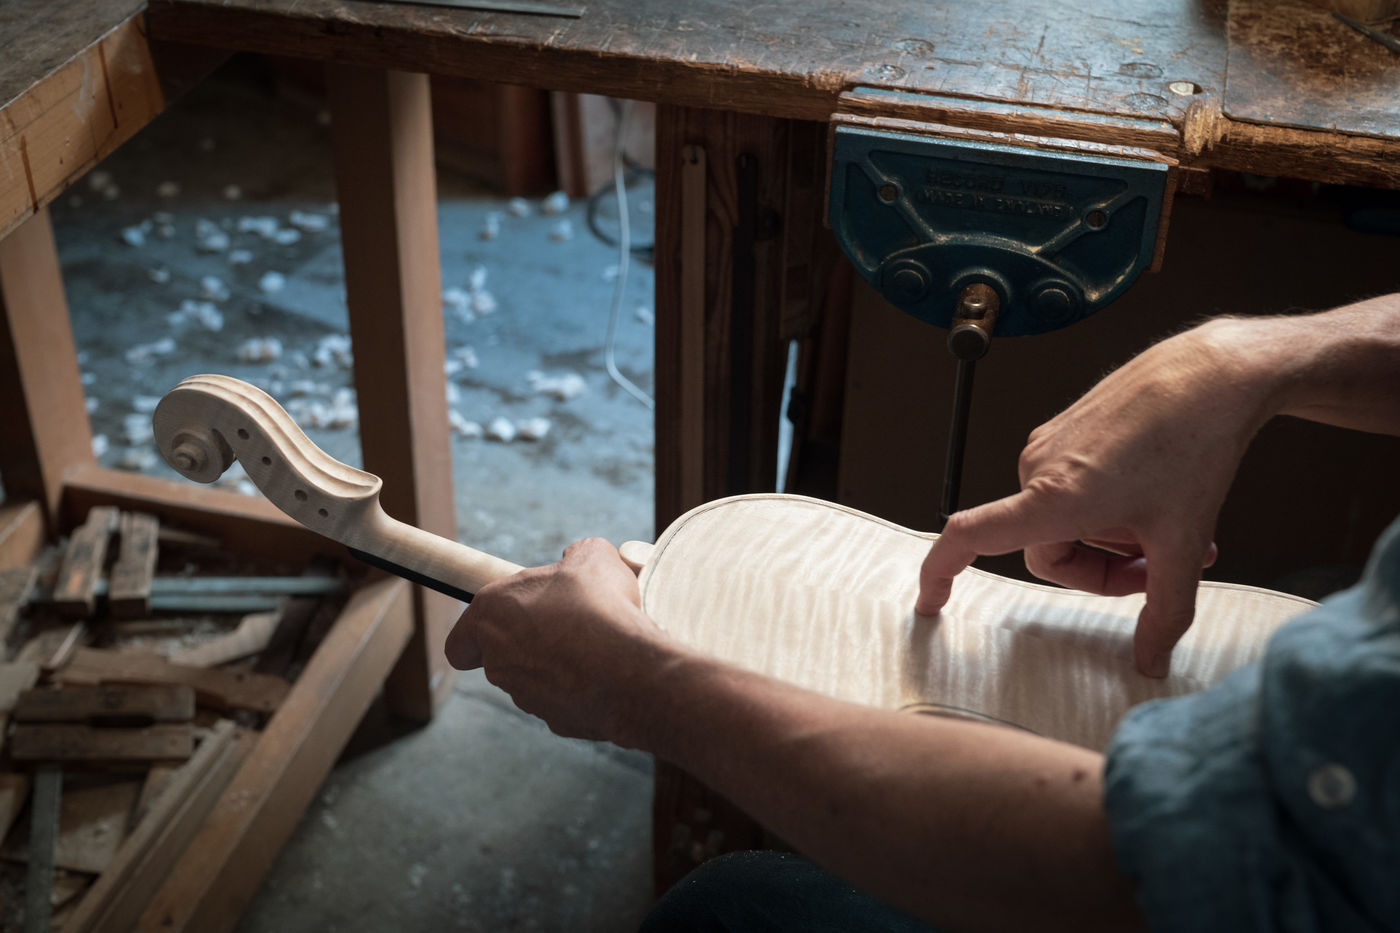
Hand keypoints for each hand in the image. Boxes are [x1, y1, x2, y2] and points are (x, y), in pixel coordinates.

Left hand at [443, 537, 671, 744]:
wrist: (631, 671)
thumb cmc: (601, 609)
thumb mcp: (593, 557)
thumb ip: (575, 554)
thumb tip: (576, 559)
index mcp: (492, 613)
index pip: (461, 639)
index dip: (477, 633)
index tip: (507, 622)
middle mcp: (498, 659)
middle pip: (501, 655)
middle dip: (531, 642)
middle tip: (567, 625)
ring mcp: (524, 695)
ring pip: (533, 680)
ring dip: (557, 665)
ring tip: (596, 646)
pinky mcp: (554, 720)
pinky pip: (563, 701)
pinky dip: (581, 689)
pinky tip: (608, 673)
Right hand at [916, 321, 1274, 676]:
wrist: (1213, 375)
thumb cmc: (1195, 443)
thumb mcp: (1185, 542)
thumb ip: (1167, 612)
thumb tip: (1150, 661)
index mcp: (1054, 498)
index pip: (970, 537)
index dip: (940, 573)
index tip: (931, 603)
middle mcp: (1038, 468)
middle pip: (1048, 551)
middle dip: (1102, 570)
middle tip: (1158, 567)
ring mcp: (1050, 445)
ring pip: (1064, 522)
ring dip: (1111, 538)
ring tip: (1169, 529)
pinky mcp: (1065, 430)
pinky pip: (1071, 490)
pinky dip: (1110, 508)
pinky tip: (1157, 501)